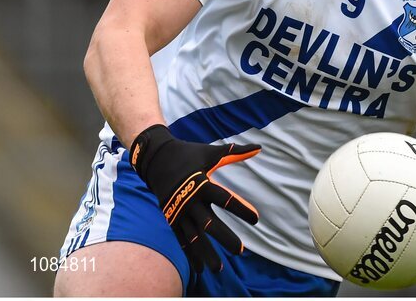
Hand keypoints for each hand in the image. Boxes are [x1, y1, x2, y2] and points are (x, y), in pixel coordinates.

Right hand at [130, 124, 260, 271]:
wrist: (156, 159)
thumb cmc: (189, 154)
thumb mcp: (212, 152)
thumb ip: (236, 153)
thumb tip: (260, 147)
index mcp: (202, 183)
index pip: (225, 199)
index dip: (241, 209)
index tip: (256, 219)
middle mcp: (190, 200)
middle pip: (209, 223)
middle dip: (224, 237)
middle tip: (240, 250)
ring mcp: (178, 211)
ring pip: (193, 237)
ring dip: (205, 253)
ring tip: (219, 268)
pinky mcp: (171, 218)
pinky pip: (181, 239)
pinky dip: (190, 254)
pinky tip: (200, 268)